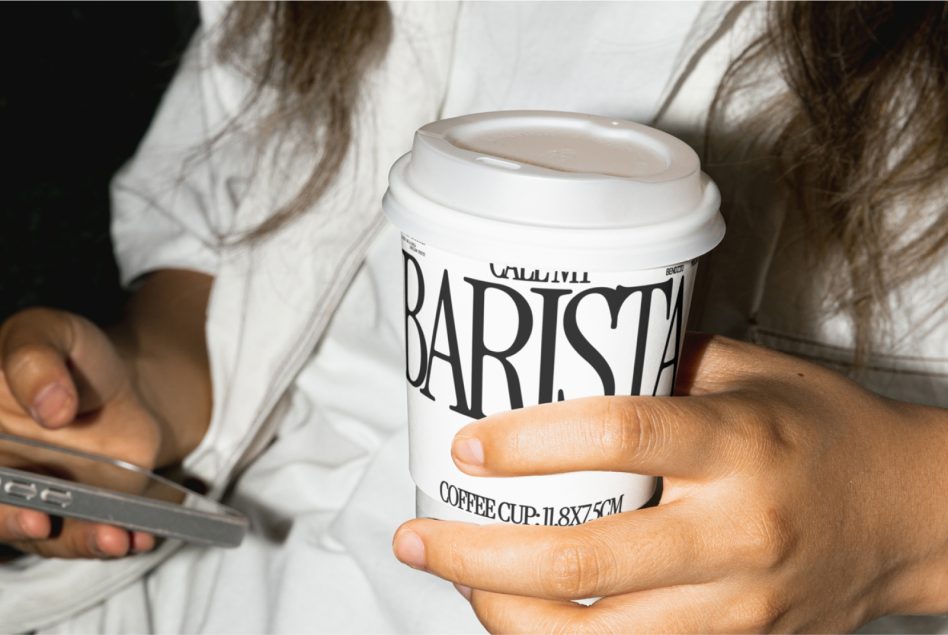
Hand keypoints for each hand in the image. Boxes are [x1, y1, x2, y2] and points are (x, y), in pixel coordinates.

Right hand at [0, 308, 160, 557]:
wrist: (126, 380)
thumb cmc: (73, 354)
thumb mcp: (50, 334)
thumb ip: (37, 360)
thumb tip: (52, 406)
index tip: (14, 501)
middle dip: (13, 524)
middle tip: (44, 526)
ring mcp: (31, 499)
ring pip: (41, 535)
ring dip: (75, 541)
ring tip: (115, 538)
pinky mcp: (72, 514)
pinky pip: (85, 535)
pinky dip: (112, 541)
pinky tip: (138, 538)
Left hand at [393, 334, 947, 631]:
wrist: (906, 516)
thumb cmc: (824, 432)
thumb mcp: (751, 372)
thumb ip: (658, 366)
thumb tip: (561, 359)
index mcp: (738, 444)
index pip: (617, 438)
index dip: (527, 443)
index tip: (468, 445)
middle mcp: (736, 533)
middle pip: (583, 560)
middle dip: (478, 557)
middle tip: (418, 534)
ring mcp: (736, 608)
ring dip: (503, 613)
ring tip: (454, 577)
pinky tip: (518, 615)